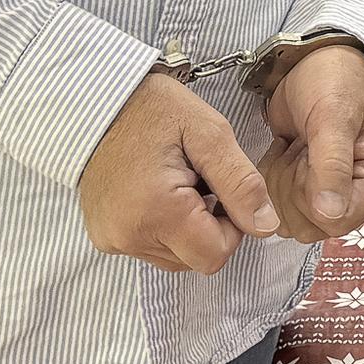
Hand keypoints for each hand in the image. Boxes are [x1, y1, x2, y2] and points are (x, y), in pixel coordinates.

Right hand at [78, 73, 278, 273]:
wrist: (98, 102)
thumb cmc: (155, 108)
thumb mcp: (210, 133)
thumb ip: (241, 183)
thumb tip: (265, 226)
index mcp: (158, 212)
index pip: (215, 255)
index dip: (233, 227)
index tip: (222, 189)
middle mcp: (130, 237)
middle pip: (195, 261)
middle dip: (210, 227)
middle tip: (200, 181)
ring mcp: (112, 240)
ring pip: (175, 258)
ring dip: (188, 228)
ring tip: (178, 183)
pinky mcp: (103, 237)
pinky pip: (150, 248)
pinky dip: (164, 227)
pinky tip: (159, 191)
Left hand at [260, 44, 363, 242]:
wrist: (313, 61)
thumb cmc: (332, 80)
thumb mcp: (332, 117)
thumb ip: (332, 166)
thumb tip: (331, 214)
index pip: (339, 221)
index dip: (310, 196)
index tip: (308, 155)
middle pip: (314, 226)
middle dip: (293, 187)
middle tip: (300, 146)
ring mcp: (336, 193)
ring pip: (293, 220)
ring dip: (280, 182)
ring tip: (294, 146)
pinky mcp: (312, 190)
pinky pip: (281, 208)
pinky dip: (272, 180)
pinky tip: (286, 151)